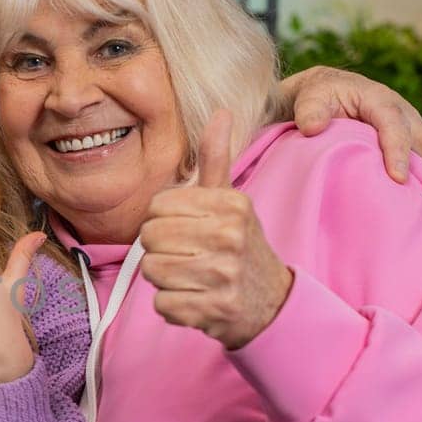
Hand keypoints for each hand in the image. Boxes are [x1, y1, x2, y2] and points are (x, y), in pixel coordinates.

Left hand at [139, 111, 291, 349]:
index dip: (161, 220)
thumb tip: (221, 111)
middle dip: (160, 250)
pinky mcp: (213, 310)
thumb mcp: (232, 201)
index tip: (184, 230)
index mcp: (231, 204)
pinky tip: (196, 299)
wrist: (271, 303)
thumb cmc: (239, 246)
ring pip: (152, 271)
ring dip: (164, 280)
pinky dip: (172, 307)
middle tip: (187, 257)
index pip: (157, 206)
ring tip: (191, 278)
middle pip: (150, 238)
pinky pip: (161, 305)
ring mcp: (224, 275)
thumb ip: (217, 158)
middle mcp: (230, 236)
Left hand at [282, 65, 421, 187]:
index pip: (394, 124)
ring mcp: (411, 131)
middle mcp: (404, 115)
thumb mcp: (310, 97)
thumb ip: (310, 110)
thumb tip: (312, 128)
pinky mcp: (410, 145)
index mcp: (380, 100)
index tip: (397, 178)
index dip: (398, 150)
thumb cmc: (319, 96)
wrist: (327, 93)